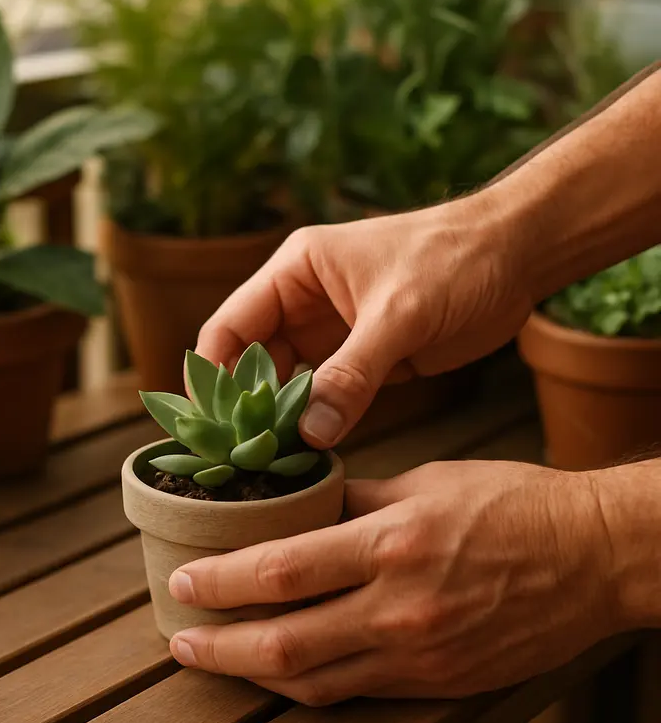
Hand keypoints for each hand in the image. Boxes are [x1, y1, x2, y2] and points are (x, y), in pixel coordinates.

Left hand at [166, 461, 621, 705]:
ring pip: (314, 680)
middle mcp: (399, 605)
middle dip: (219, 643)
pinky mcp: (438, 679)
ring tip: (215, 658)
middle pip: (284, 641)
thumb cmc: (511, 502)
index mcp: (392, 541)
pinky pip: (357, 691)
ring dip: (253, 673)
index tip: (184, 581)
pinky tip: (283, 672)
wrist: (591, 555)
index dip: (222, 580)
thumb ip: (356, 499)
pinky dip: (309, 684)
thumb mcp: (426, 480)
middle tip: (178, 636)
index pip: (283, 568)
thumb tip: (302, 507)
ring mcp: (419, 652)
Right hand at [195, 196, 532, 448]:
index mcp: (296, 272)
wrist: (515, 257)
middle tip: (238, 457)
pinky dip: (317, 424)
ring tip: (268, 464)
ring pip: (289, 385)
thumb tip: (309, 433)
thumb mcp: (398, 314)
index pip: (231, 325)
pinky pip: (327, 398)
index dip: (213, 373)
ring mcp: (334, 335)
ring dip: (282, 421)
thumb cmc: (454, 259)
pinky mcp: (364, 361)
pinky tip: (308, 455)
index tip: (207, 424)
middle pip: (254, 362)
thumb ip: (352, 374)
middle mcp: (305, 304)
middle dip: (246, 407)